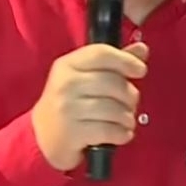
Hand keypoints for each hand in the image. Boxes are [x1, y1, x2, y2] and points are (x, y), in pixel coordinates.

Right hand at [31, 42, 148, 170]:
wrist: (42, 137)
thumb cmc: (70, 102)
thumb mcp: (86, 77)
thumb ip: (114, 63)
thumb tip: (142, 48)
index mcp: (67, 65)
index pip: (101, 53)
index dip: (126, 60)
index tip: (140, 70)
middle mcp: (65, 83)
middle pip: (113, 82)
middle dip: (130, 95)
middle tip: (131, 104)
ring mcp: (67, 109)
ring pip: (114, 109)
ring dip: (127, 117)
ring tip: (126, 121)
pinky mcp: (72, 133)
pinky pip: (109, 130)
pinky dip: (122, 134)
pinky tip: (122, 134)